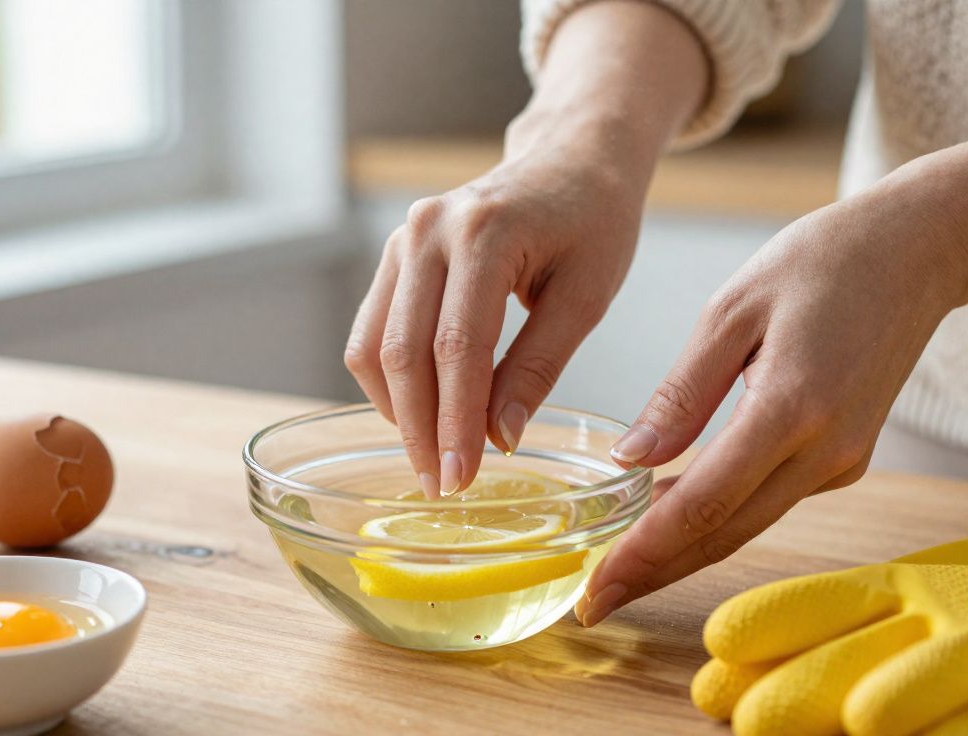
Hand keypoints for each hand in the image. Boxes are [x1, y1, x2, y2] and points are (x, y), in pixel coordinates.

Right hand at [344, 122, 646, 496]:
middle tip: (442, 487)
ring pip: (375, 344)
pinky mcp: (396, 254)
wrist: (572, 158)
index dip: (455, 421)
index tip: (462, 480)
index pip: (457, 346)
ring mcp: (404, 237)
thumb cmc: (594, 220)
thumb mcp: (586, 296)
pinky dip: (390, 380)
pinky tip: (421, 416)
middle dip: (420, 428)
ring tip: (432, 459)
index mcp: (484, 232)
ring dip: (397, 410)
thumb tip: (498, 438)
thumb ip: (538, 366)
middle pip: (404, 350)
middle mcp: (429, 228)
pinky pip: (373, 328)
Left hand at [577, 182, 967, 625]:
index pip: (702, 504)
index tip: (593, 588)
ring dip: (681, 552)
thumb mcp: (732, 310)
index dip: (643, 552)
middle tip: (592, 605)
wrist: (918, 251)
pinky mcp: (846, 459)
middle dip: (653, 574)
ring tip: (617, 570)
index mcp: (791, 408)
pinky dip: (718, 516)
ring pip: (747, 525)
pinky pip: (769, 500)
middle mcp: (824, 450)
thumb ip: (682, 393)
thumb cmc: (821, 262)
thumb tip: (631, 461)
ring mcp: (842, 461)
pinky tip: (671, 515)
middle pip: (724, 534)